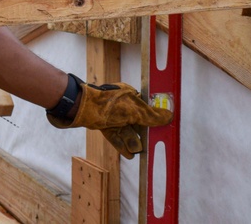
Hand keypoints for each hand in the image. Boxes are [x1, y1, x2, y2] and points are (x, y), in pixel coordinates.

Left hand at [47, 75, 171, 158]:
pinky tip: (128, 154)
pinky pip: (115, 135)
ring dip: (132, 142)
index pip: (146, 108)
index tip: (160, 130)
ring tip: (137, 152)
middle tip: (149, 146)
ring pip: (126, 130)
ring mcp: (112, 115)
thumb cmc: (108, 103)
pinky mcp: (104, 124)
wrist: (82, 107)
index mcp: (130, 95)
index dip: (153, 119)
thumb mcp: (133, 110)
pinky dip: (121, 144)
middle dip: (142, 134)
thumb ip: (150, 116)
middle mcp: (122, 104)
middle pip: (136, 121)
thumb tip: (168, 116)